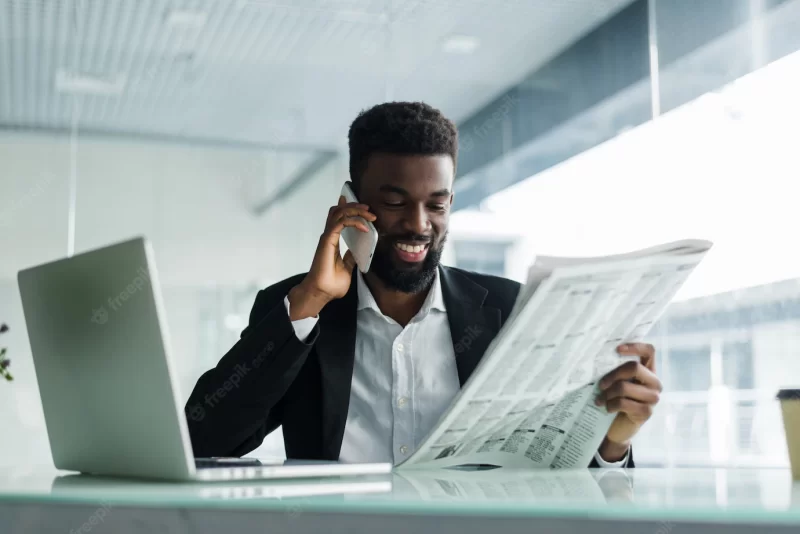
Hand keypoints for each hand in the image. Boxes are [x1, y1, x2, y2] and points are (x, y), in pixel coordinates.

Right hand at [288, 196, 376, 319]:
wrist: (322, 292)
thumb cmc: (331, 283)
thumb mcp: (347, 268)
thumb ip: (351, 257)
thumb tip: (357, 251)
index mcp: (332, 240)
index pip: (338, 218)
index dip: (350, 210)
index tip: (365, 211)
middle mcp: (329, 236)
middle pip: (339, 211)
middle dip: (354, 207)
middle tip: (369, 209)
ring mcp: (328, 237)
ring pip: (339, 213)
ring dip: (355, 211)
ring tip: (369, 214)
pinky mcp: (328, 241)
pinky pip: (341, 223)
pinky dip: (354, 222)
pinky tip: (365, 228)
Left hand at [595, 343, 661, 461]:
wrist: (617, 428)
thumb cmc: (616, 400)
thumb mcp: (616, 383)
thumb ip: (616, 371)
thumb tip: (598, 358)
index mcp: (648, 371)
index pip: (649, 351)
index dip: (635, 347)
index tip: (617, 349)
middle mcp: (654, 382)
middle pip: (634, 367)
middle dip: (613, 375)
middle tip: (600, 385)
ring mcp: (653, 398)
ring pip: (625, 387)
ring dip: (608, 393)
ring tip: (599, 399)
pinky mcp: (646, 412)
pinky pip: (624, 403)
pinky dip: (610, 404)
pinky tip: (606, 408)